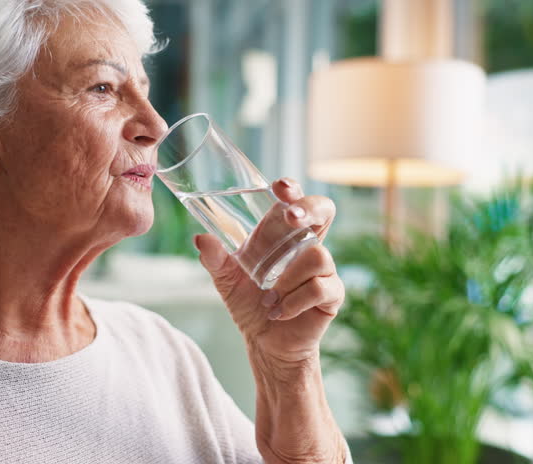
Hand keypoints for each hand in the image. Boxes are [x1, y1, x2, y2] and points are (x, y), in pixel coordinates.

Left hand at [194, 178, 344, 363]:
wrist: (264, 344)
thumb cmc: (249, 304)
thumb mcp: (225, 279)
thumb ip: (214, 258)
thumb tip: (201, 238)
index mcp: (282, 235)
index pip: (295, 201)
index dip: (293, 190)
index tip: (279, 188)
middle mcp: (306, 246)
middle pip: (324, 210)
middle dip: (309, 209)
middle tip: (291, 218)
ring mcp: (323, 269)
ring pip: (316, 256)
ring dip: (287, 278)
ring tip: (269, 297)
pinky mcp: (331, 294)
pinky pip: (319, 287)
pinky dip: (294, 301)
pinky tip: (279, 311)